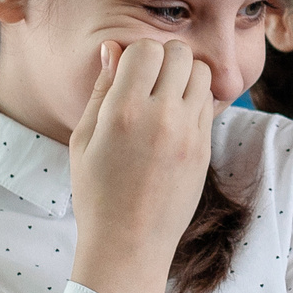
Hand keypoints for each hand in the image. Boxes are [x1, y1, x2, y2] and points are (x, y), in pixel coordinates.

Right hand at [68, 38, 225, 292]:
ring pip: (200, 74)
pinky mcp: (204, 149)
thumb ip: (102, 89)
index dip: (136, 54)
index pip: (146, 49)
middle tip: (149, 81)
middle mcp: (161, 117)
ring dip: (184, 76)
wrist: (129, 243)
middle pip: (179, 54)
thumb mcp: (84, 138)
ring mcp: (188, 134)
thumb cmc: (96, 192)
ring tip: (165, 98)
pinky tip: (175, 120)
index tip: (128, 72)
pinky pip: (208, 104)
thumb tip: (113, 49)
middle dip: (164, 58)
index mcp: (123, 111)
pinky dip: (194, 102)